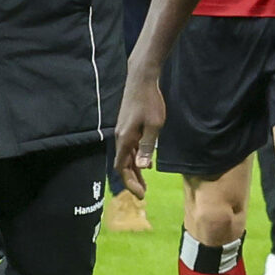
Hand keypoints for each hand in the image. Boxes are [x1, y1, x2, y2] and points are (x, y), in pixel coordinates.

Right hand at [112, 75, 166, 199]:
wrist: (141, 80)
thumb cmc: (150, 102)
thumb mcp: (154, 126)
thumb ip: (148, 146)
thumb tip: (144, 167)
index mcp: (125, 139)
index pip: (122, 168)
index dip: (130, 183)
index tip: (140, 195)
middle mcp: (121, 137)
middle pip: (123, 164)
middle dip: (132, 180)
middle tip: (143, 193)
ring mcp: (123, 131)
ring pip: (126, 156)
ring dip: (134, 170)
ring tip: (144, 182)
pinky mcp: (127, 126)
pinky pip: (129, 148)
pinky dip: (135, 158)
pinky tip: (145, 161)